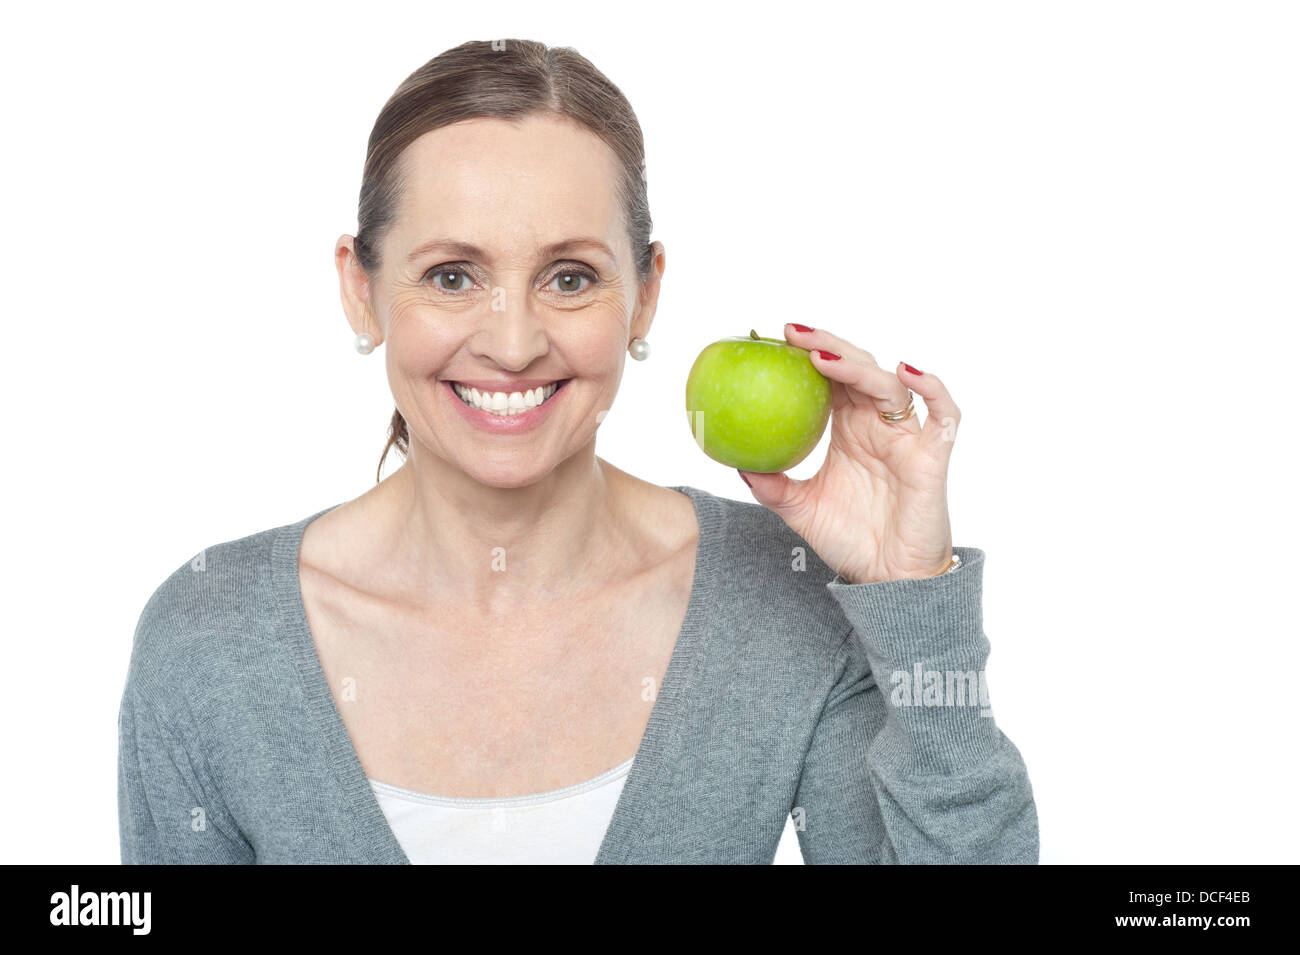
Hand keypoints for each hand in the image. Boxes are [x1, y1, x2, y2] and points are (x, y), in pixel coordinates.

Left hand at [737, 324, 959, 583]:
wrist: (888, 580)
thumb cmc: (850, 541)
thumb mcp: (801, 510)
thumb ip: (772, 486)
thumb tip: (736, 464)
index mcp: (848, 430)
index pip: (829, 379)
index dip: (808, 353)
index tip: (774, 338)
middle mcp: (878, 425)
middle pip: (858, 368)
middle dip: (827, 344)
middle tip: (791, 334)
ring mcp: (906, 437)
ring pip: (889, 385)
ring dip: (857, 366)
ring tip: (822, 358)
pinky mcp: (932, 455)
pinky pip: (943, 414)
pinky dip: (932, 387)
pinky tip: (906, 370)